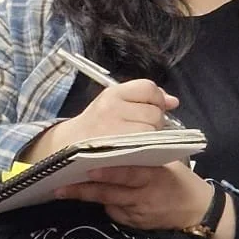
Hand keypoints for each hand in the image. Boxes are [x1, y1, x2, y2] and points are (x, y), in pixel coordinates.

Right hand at [25, 80, 178, 164]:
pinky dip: (146, 149)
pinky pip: (146, 146)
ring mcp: (115, 130)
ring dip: (150, 137)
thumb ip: (144, 98)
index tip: (152, 109)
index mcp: (112, 94)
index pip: (148, 89)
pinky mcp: (118, 150)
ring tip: (134, 141)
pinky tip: (137, 150)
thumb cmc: (95, 127)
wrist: (65, 149)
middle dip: (153, 122)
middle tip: (137, 130)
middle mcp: (112, 108)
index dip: (156, 100)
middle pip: (155, 112)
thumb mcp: (114, 104)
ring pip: (152, 130)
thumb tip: (174, 101)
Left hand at [60, 161, 213, 234]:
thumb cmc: (180, 180)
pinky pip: (114, 212)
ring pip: (108, 203)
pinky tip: (94, 198)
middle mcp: (145, 195)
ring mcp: (139, 212)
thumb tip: (113, 146)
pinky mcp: (136, 223)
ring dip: (85, 197)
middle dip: (84, 190)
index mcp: (155, 174)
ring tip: (63, 191)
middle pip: (111, 192)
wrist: (198, 210)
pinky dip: (105, 204)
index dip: (108, 174)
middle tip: (60, 186)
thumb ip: (143, 156)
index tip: (88, 169)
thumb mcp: (167, 163)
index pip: (128, 173)